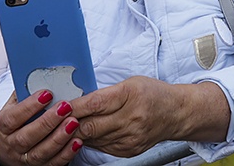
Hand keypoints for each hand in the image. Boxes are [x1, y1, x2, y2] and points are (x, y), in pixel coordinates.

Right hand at [0, 90, 82, 165]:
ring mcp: (24, 158)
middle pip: (26, 137)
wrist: (9, 147)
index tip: (47, 93)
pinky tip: (77, 141)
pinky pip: (53, 164)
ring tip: (73, 123)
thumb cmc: (17, 119)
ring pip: (40, 152)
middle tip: (65, 107)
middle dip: (47, 122)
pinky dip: (66, 154)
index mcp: (4, 126)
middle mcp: (12, 144)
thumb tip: (40, 72)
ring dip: (58, 138)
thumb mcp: (15, 104)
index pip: (13, 117)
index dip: (29, 106)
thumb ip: (25, 91)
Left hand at [69, 77, 228, 156]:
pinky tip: (87, 133)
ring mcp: (130, 137)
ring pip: (93, 139)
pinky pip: (101, 147)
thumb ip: (104, 94)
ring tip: (68, 126)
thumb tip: (76, 103)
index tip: (60, 106)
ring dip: (78, 133)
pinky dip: (91, 140)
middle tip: (57, 119)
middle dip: (70, 123)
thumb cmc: (152, 94)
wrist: (176, 113)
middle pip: (90, 125)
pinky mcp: (128, 150)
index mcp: (131, 95)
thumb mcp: (130, 83)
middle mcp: (131, 118)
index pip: (94, 103)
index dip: (73, 107)